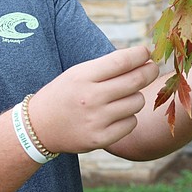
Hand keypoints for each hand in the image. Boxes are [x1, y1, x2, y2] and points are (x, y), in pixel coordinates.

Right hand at [28, 46, 158, 153]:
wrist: (40, 127)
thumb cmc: (64, 94)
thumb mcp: (77, 73)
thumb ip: (106, 67)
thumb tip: (141, 58)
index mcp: (83, 77)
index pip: (121, 61)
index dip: (140, 55)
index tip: (146, 52)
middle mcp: (90, 98)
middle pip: (135, 81)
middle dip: (149, 71)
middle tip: (152, 68)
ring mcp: (96, 120)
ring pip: (137, 102)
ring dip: (136, 97)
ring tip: (123, 96)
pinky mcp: (100, 139)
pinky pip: (131, 123)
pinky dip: (129, 117)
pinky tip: (116, 115)